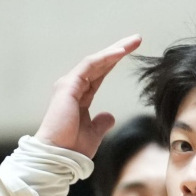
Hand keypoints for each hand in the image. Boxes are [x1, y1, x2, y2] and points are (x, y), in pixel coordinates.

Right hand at [35, 36, 141, 157]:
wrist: (58, 156)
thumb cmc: (72, 148)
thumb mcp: (94, 134)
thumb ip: (101, 123)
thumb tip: (109, 116)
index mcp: (79, 97)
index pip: (100, 74)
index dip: (115, 62)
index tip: (133, 52)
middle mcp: (73, 87)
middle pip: (99, 64)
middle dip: (118, 50)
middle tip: (136, 39)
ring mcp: (69, 84)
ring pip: (95, 61)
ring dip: (115, 50)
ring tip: (133, 42)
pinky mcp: (69, 85)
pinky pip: (90, 65)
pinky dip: (106, 58)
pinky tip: (120, 52)